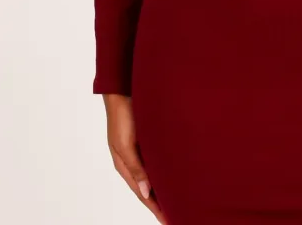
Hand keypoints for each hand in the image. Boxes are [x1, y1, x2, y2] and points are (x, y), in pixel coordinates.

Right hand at [103, 94, 166, 223]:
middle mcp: (134, 160)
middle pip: (149, 187)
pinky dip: (166, 170)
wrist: (124, 90)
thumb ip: (135, 167)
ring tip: (179, 199)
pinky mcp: (149, 139)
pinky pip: (158, 160)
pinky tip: (176, 173)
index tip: (168, 220)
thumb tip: (146, 191)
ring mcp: (141, 150)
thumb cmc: (122, 116)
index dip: (155, 208)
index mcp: (125, 165)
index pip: (142, 193)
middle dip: (161, 202)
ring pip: (154, 174)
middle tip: (177, 213)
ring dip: (165, 186)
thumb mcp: (125, 144)